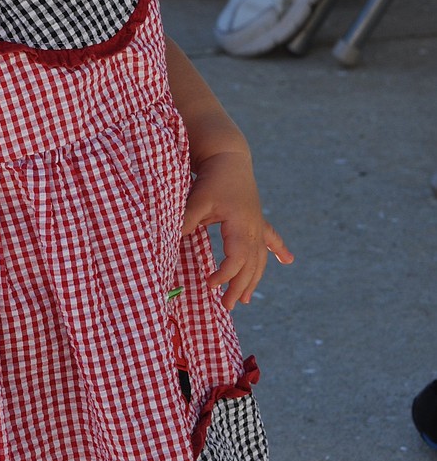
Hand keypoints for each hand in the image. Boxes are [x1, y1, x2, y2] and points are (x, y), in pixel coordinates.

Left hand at [182, 151, 292, 309]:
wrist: (228, 154)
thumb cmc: (212, 177)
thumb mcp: (196, 200)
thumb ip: (186, 221)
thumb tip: (172, 241)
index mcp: (241, 225)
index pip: (236, 260)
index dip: (224, 275)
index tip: (208, 284)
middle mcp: (254, 228)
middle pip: (250, 265)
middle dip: (240, 287)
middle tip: (227, 306)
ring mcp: (257, 223)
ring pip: (260, 258)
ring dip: (254, 278)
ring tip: (246, 298)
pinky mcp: (256, 217)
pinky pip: (270, 238)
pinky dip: (278, 249)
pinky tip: (288, 260)